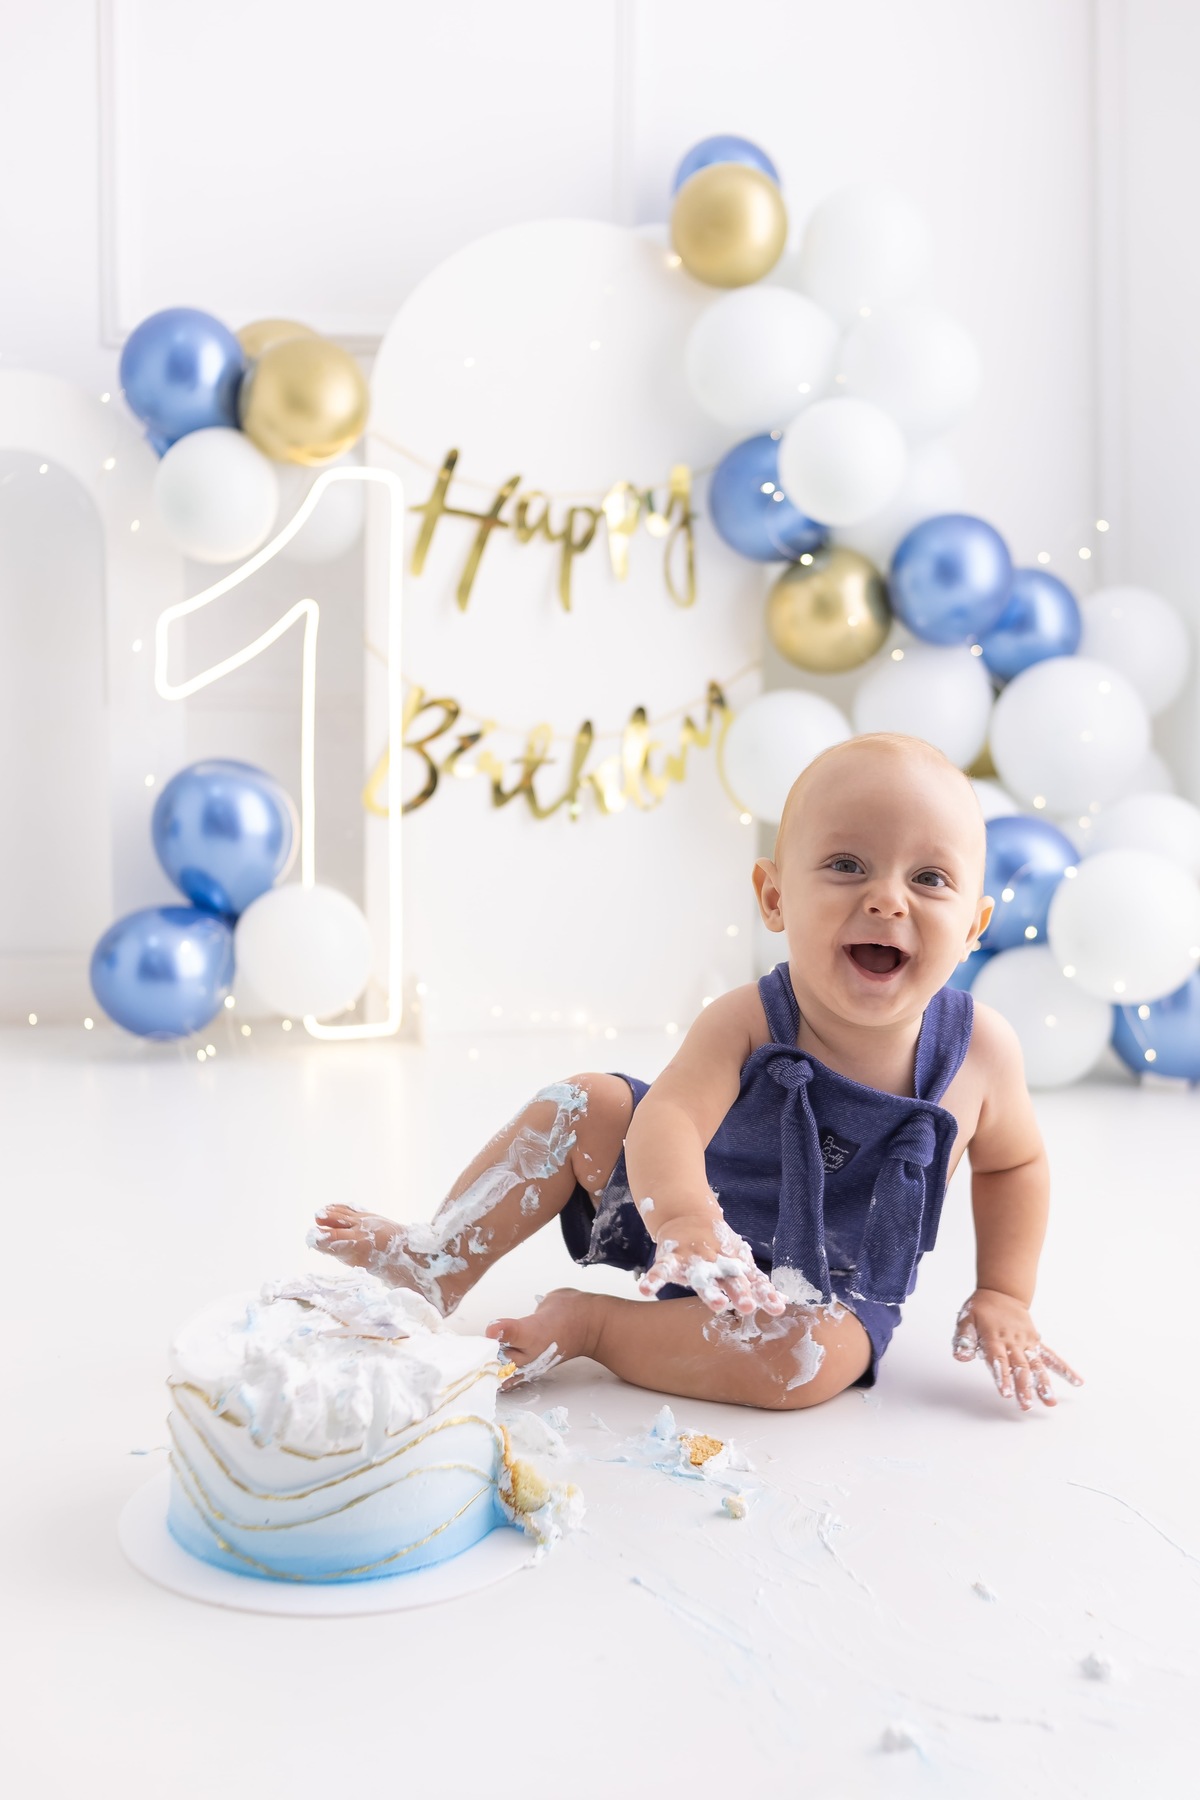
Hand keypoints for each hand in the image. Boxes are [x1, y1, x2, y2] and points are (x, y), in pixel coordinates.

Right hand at [639, 1215, 785, 1317]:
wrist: (688, 1217)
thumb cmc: (719, 1248)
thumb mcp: (739, 1263)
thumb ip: (757, 1285)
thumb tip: (782, 1305)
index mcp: (735, 1266)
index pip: (753, 1281)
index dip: (764, 1294)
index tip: (777, 1308)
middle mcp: (717, 1264)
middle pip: (731, 1279)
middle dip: (740, 1293)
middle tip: (748, 1307)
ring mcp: (694, 1261)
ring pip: (702, 1277)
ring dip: (709, 1292)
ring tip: (718, 1306)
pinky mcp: (672, 1258)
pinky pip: (662, 1270)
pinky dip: (653, 1279)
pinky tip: (646, 1291)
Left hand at [953, 1288, 1082, 1410]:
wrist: (1001, 1292)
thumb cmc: (981, 1309)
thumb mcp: (966, 1319)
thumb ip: (963, 1339)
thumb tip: (961, 1356)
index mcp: (994, 1338)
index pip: (999, 1360)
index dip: (1002, 1377)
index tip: (1007, 1393)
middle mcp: (1013, 1342)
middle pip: (1019, 1367)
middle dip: (1023, 1387)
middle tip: (1026, 1406)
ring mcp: (1026, 1342)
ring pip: (1036, 1365)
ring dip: (1043, 1384)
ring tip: (1050, 1402)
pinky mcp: (1035, 1342)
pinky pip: (1051, 1356)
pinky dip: (1064, 1368)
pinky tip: (1077, 1381)